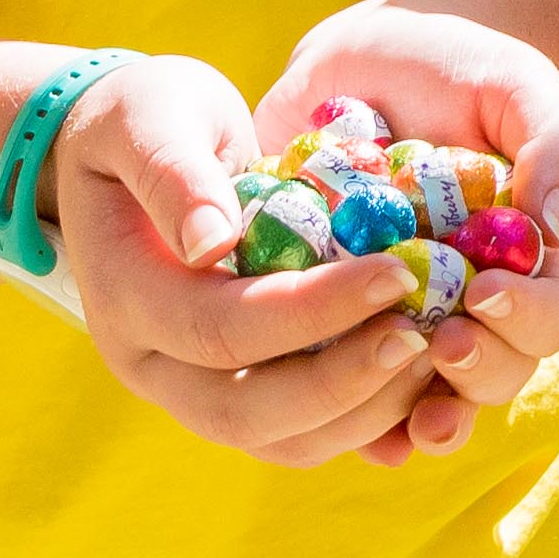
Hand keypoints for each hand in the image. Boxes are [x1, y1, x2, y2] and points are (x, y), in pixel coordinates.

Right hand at [45, 49, 447, 470]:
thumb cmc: (146, 119)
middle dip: (341, 382)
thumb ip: (174, 172)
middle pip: (245, 411)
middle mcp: (152, 363)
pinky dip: (365, 424)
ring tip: (433, 355)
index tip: (395, 273)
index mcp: (126, 297)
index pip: (219, 328)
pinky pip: (302, 436)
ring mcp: (191, 389)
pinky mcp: (237, 392)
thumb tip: (213, 242)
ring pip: (279, 440)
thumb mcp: (150, 117)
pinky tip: (425, 388)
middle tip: (421, 337)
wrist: (125, 154)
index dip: (310, 312)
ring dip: (362, 412)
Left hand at [262, 2, 558, 460]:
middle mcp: (471, 302)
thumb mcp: (513, 82)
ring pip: (432, 399)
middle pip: (502, 371)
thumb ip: (554, 144)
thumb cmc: (450, 68)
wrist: (353, 64)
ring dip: (421, 408)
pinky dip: (359, 421)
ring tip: (395, 381)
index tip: (488, 291)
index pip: (554, 312)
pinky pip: (356, 399)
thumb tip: (553, 233)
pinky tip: (349, 419)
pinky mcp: (337, 326)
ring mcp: (405, 320)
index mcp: (526, 258)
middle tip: (445, 338)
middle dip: (482, 367)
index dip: (531, 316)